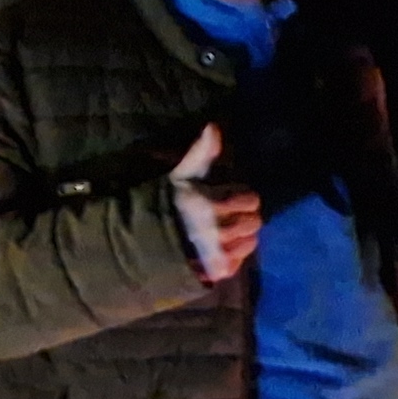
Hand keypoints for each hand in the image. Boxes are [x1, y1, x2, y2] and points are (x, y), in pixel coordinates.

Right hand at [169, 125, 259, 281]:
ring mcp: (217, 253)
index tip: (235, 199)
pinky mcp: (215, 271)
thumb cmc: (168, 203)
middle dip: (247, 217)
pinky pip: (240, 263)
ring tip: (230, 233)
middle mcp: (216, 230)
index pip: (250, 200)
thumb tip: (214, 127)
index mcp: (210, 204)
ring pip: (250, 243)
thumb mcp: (182, 175)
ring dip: (244, 237)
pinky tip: (224, 249)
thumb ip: (201, 153)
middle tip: (235, 217)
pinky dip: (236, 256)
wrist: (143, 240)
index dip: (246, 199)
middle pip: (254, 222)